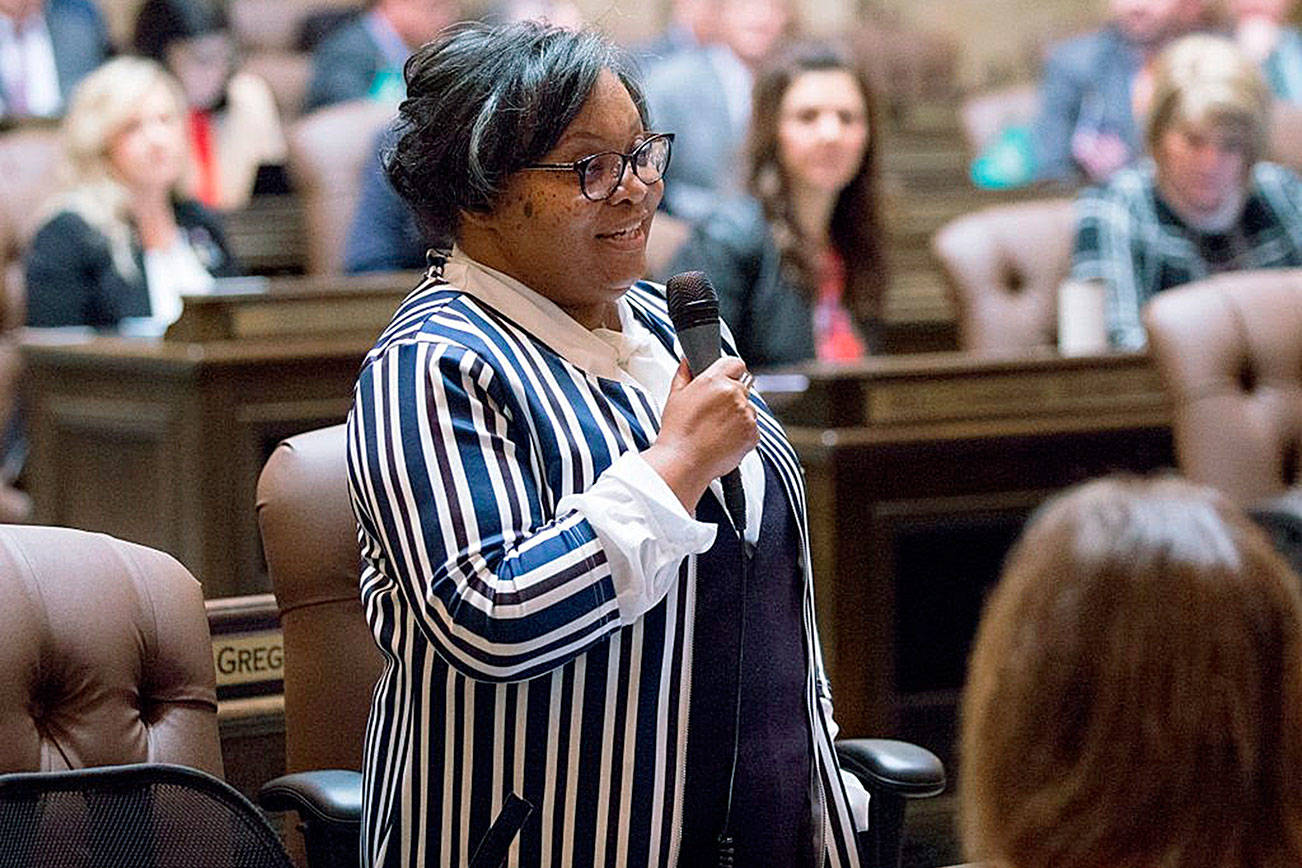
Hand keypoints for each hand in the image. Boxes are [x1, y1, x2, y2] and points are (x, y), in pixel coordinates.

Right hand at [643, 357, 758, 511]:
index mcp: (715, 381)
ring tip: (716, 429)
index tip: (725, 381)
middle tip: (714, 412)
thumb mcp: (675, 396)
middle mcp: (734, 395)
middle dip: (732, 397)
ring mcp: (746, 415)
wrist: (684, 463)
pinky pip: (752, 428)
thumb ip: (684, 374)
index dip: (730, 372)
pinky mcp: (753, 433)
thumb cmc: (677, 432)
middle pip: (742, 387)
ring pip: (748, 409)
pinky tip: (724, 439)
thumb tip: (687, 361)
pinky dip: (742, 433)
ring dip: (738, 416)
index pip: (736, 363)